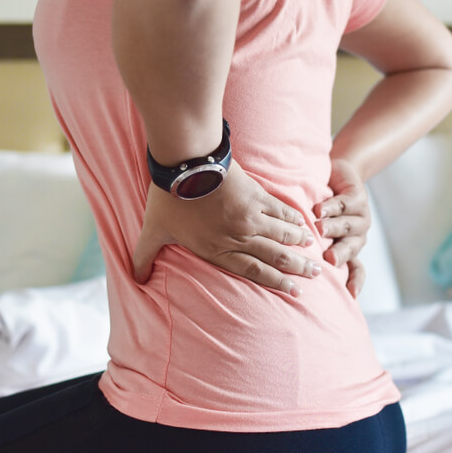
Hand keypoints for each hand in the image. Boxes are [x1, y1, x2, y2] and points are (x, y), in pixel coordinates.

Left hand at [133, 160, 320, 295]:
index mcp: (217, 248)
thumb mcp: (152, 231)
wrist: (186, 162)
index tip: (293, 290)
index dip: (276, 282)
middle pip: (275, 256)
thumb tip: (135, 280)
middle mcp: (239, 236)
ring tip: (316, 251)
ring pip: (283, 236)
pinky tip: (304, 225)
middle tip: (316, 274)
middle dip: (297, 268)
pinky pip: (281, 212)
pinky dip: (294, 220)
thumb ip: (144, 257)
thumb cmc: (168, 198)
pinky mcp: (257, 196)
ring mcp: (251, 216)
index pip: (253, 271)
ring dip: (301, 245)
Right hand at [313, 158, 370, 297]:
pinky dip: (331, 208)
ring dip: (333, 227)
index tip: (349, 294)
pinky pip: (345, 204)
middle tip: (328, 258)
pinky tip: (318, 209)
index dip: (355, 281)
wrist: (333, 177)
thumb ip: (308, 253)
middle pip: (351, 249)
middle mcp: (357, 237)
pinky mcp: (358, 198)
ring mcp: (360, 218)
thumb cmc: (319, 213)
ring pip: (347, 226)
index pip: (357, 270)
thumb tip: (288, 277)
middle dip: (340, 254)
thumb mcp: (315, 235)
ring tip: (317, 227)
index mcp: (349, 250)